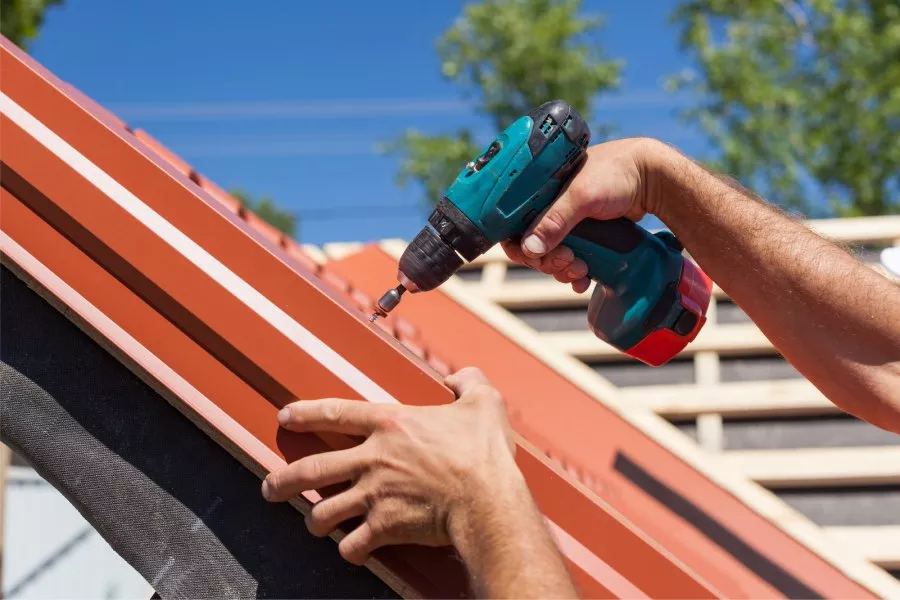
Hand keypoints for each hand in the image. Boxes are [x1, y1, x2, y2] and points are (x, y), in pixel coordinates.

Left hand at [261, 367, 519, 564]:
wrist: (487, 501)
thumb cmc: (484, 453)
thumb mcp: (484, 403)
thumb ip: (469, 382)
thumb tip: (461, 376)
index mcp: (391, 424)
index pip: (335, 413)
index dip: (305, 414)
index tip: (285, 417)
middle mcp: (373, 458)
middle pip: (312, 469)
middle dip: (283, 480)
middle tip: (270, 487)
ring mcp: (374, 495)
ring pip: (323, 512)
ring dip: (314, 520)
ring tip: (313, 523)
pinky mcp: (384, 527)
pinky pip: (352, 544)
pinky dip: (349, 550)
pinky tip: (352, 550)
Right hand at [501, 137, 660, 292]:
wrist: (653, 179)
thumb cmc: (616, 173)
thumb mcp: (582, 196)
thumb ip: (554, 220)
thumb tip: (530, 248)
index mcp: (539, 192)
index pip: (513, 225)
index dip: (520, 246)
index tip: (536, 256)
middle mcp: (550, 207)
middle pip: (533, 247)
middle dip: (548, 261)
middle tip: (568, 260)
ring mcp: (568, 224)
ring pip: (552, 257)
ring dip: (563, 270)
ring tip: (582, 269)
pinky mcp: (586, 236)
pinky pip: (571, 260)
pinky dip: (576, 273)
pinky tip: (586, 278)